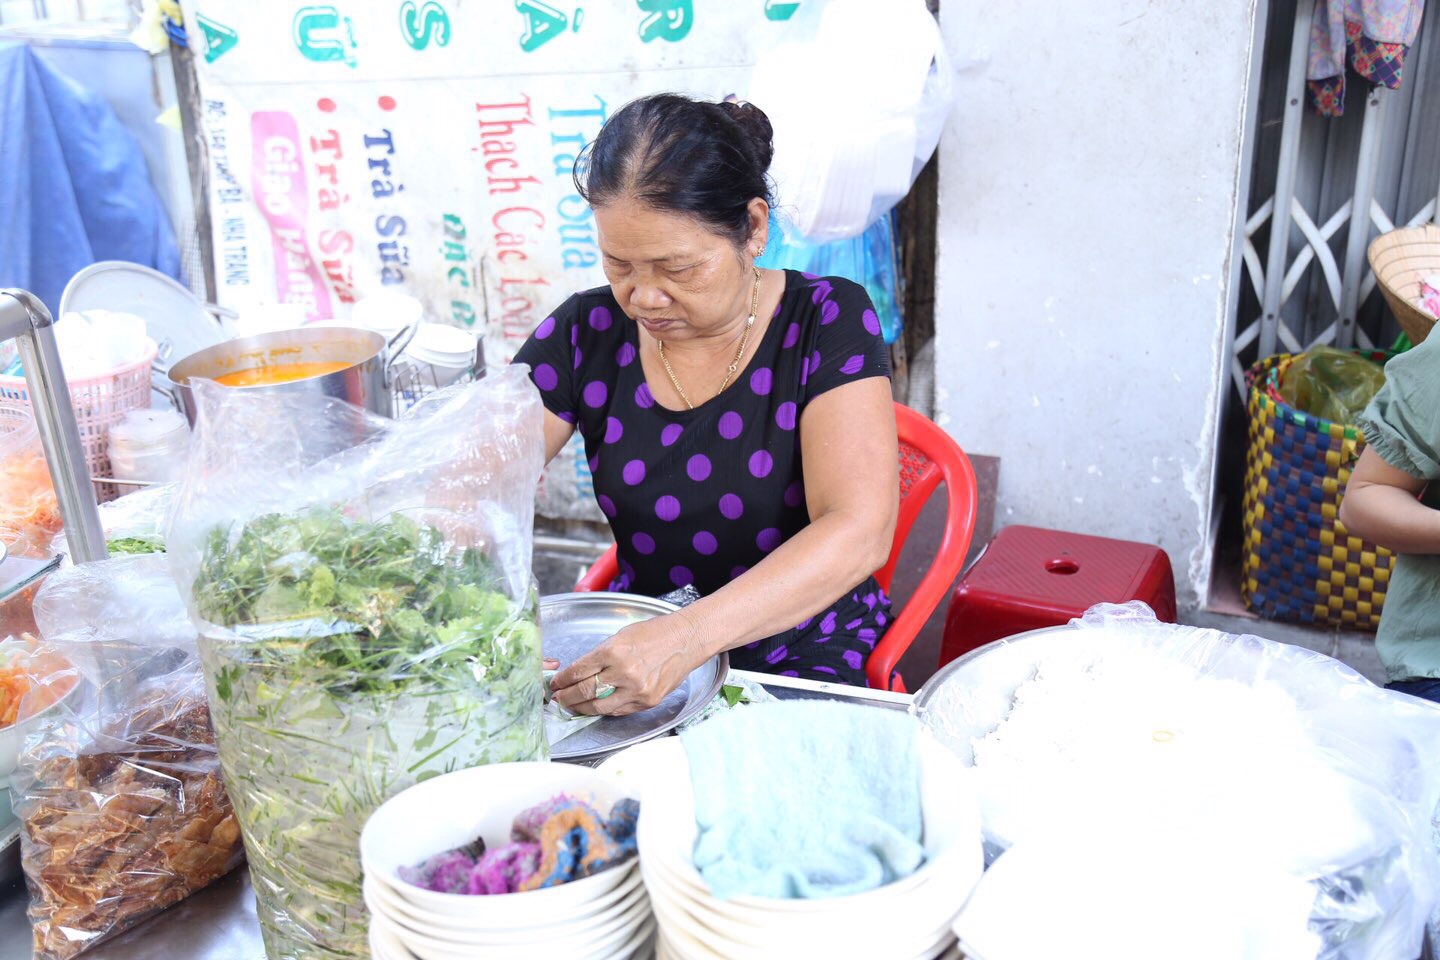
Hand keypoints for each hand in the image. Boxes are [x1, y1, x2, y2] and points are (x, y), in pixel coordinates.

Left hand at [550, 610, 706, 716]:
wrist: (686, 640)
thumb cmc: (655, 633)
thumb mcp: (621, 636)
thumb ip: (601, 655)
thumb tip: (580, 671)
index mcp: (613, 651)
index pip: (578, 671)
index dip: (563, 680)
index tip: (556, 683)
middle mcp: (623, 672)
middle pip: (584, 691)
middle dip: (567, 697)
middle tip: (558, 698)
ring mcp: (636, 690)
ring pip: (599, 707)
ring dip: (582, 708)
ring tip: (573, 706)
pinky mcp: (647, 701)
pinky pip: (619, 711)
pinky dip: (604, 710)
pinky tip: (596, 707)